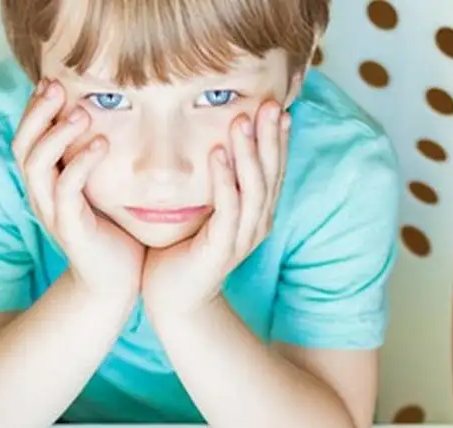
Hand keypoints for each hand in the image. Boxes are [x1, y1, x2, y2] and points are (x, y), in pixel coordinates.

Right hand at [13, 79, 143, 300]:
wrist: (116, 283)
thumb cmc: (112, 234)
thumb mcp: (99, 190)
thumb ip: (92, 160)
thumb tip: (108, 118)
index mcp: (45, 186)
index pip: (27, 138)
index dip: (34, 109)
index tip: (53, 80)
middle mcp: (42, 197)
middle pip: (22, 147)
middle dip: (37, 113)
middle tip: (58, 85)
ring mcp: (53, 214)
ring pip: (37, 166)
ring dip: (57, 135)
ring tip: (83, 112)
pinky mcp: (71, 230)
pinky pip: (66, 192)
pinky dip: (81, 165)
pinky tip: (102, 145)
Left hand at [142, 101, 290, 317]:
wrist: (174, 300)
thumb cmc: (184, 253)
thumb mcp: (206, 213)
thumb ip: (216, 186)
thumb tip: (213, 144)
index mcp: (255, 214)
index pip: (273, 171)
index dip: (278, 139)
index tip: (278, 106)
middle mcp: (255, 224)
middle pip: (270, 175)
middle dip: (271, 138)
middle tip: (271, 103)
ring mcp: (241, 238)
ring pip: (253, 189)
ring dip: (249, 153)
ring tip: (242, 120)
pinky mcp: (221, 250)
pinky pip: (227, 210)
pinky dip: (224, 181)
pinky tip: (218, 154)